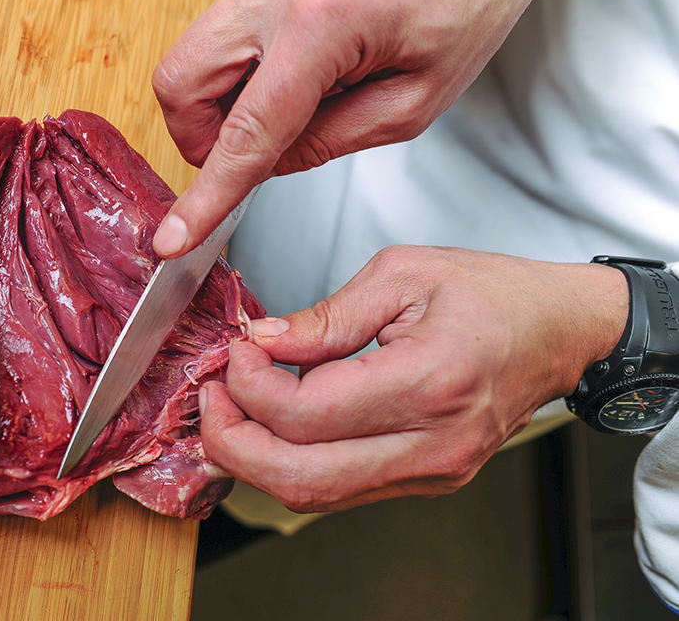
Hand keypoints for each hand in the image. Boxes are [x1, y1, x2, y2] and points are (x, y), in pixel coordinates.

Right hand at [152, 0, 571, 256]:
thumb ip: (328, 143)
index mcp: (324, 21)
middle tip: (246, 154)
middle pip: (180, 82)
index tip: (176, 235)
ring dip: (225, 95)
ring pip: (195, 53)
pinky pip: (225, 25)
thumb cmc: (468, 2)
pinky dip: (247, 59)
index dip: (206, 195)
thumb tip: (264, 165)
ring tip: (295, 94)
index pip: (243, 132)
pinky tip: (301, 57)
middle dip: (199, 134)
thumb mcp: (413, 104)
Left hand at [198, 246, 628, 511]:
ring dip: (254, 459)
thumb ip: (326, 316)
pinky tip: (272, 427)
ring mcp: (430, 470)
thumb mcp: (403, 275)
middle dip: (231, 441)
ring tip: (232, 410)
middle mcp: (432, 443)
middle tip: (211, 398)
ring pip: (313, 495)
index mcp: (429, 382)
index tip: (237, 350)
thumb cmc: (494, 294)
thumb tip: (263, 342)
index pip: (305, 413)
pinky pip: (340, 489)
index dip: (249, 386)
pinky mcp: (425, 478)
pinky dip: (292, 462)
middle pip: (297, 477)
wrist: (560, 331)